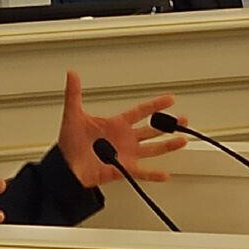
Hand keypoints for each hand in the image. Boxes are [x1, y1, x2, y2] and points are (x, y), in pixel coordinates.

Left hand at [55, 70, 186, 187]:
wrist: (65, 167)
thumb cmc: (69, 143)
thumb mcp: (73, 115)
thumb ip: (74, 94)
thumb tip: (72, 75)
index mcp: (116, 124)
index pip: (140, 111)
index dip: (155, 105)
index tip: (170, 99)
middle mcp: (125, 138)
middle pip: (151, 129)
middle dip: (167, 125)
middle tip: (182, 120)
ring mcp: (126, 154)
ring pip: (152, 149)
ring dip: (167, 145)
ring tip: (182, 140)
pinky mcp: (123, 169)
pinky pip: (142, 172)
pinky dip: (153, 174)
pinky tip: (165, 174)